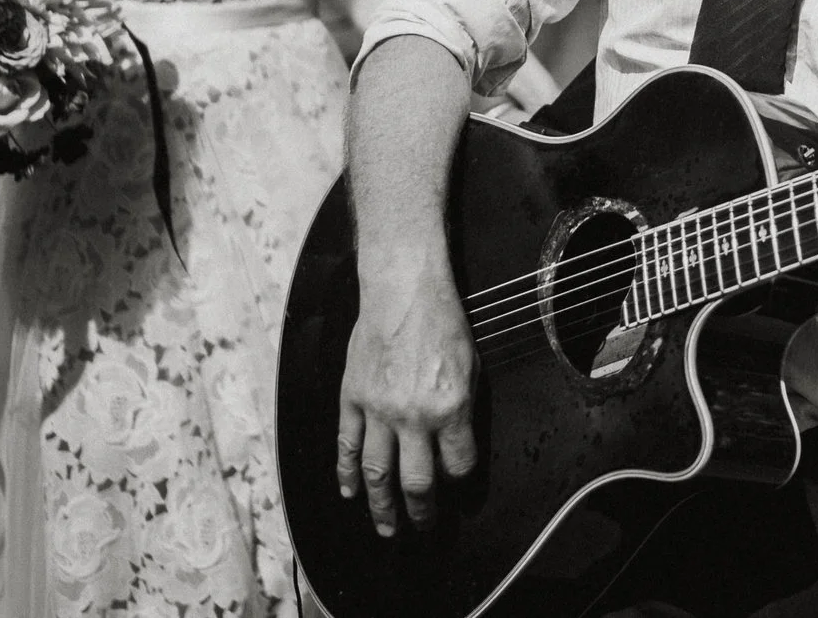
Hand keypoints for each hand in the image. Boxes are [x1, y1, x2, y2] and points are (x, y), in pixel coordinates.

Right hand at [338, 257, 477, 535]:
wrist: (403, 291)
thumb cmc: (442, 322)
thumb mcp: (471, 366)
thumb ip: (463, 409)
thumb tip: (455, 444)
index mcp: (450, 408)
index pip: (457, 465)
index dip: (459, 483)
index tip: (457, 492)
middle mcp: (413, 416)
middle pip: (417, 482)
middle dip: (421, 511)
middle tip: (423, 527)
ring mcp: (378, 410)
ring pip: (377, 473)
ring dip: (382, 506)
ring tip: (386, 527)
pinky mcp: (352, 399)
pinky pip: (347, 445)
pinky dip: (346, 473)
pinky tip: (349, 491)